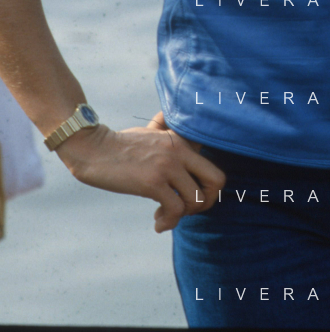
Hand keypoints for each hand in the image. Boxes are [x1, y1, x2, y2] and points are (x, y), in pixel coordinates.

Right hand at [55, 109, 225, 232]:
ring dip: (183, 216)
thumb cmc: (120, 144)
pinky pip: (175, 210)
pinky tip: (157, 223)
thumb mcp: (150, 133)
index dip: (205, 189)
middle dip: (205, 203)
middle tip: (186, 209)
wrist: (93, 148)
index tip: (187, 196)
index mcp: (181, 141)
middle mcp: (180, 151)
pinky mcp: (153, 182)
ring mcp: (167, 166)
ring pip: (196, 200)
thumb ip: (166, 132)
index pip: (213, 167)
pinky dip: (169, 223)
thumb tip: (168, 124)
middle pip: (216, 182)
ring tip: (164, 216)